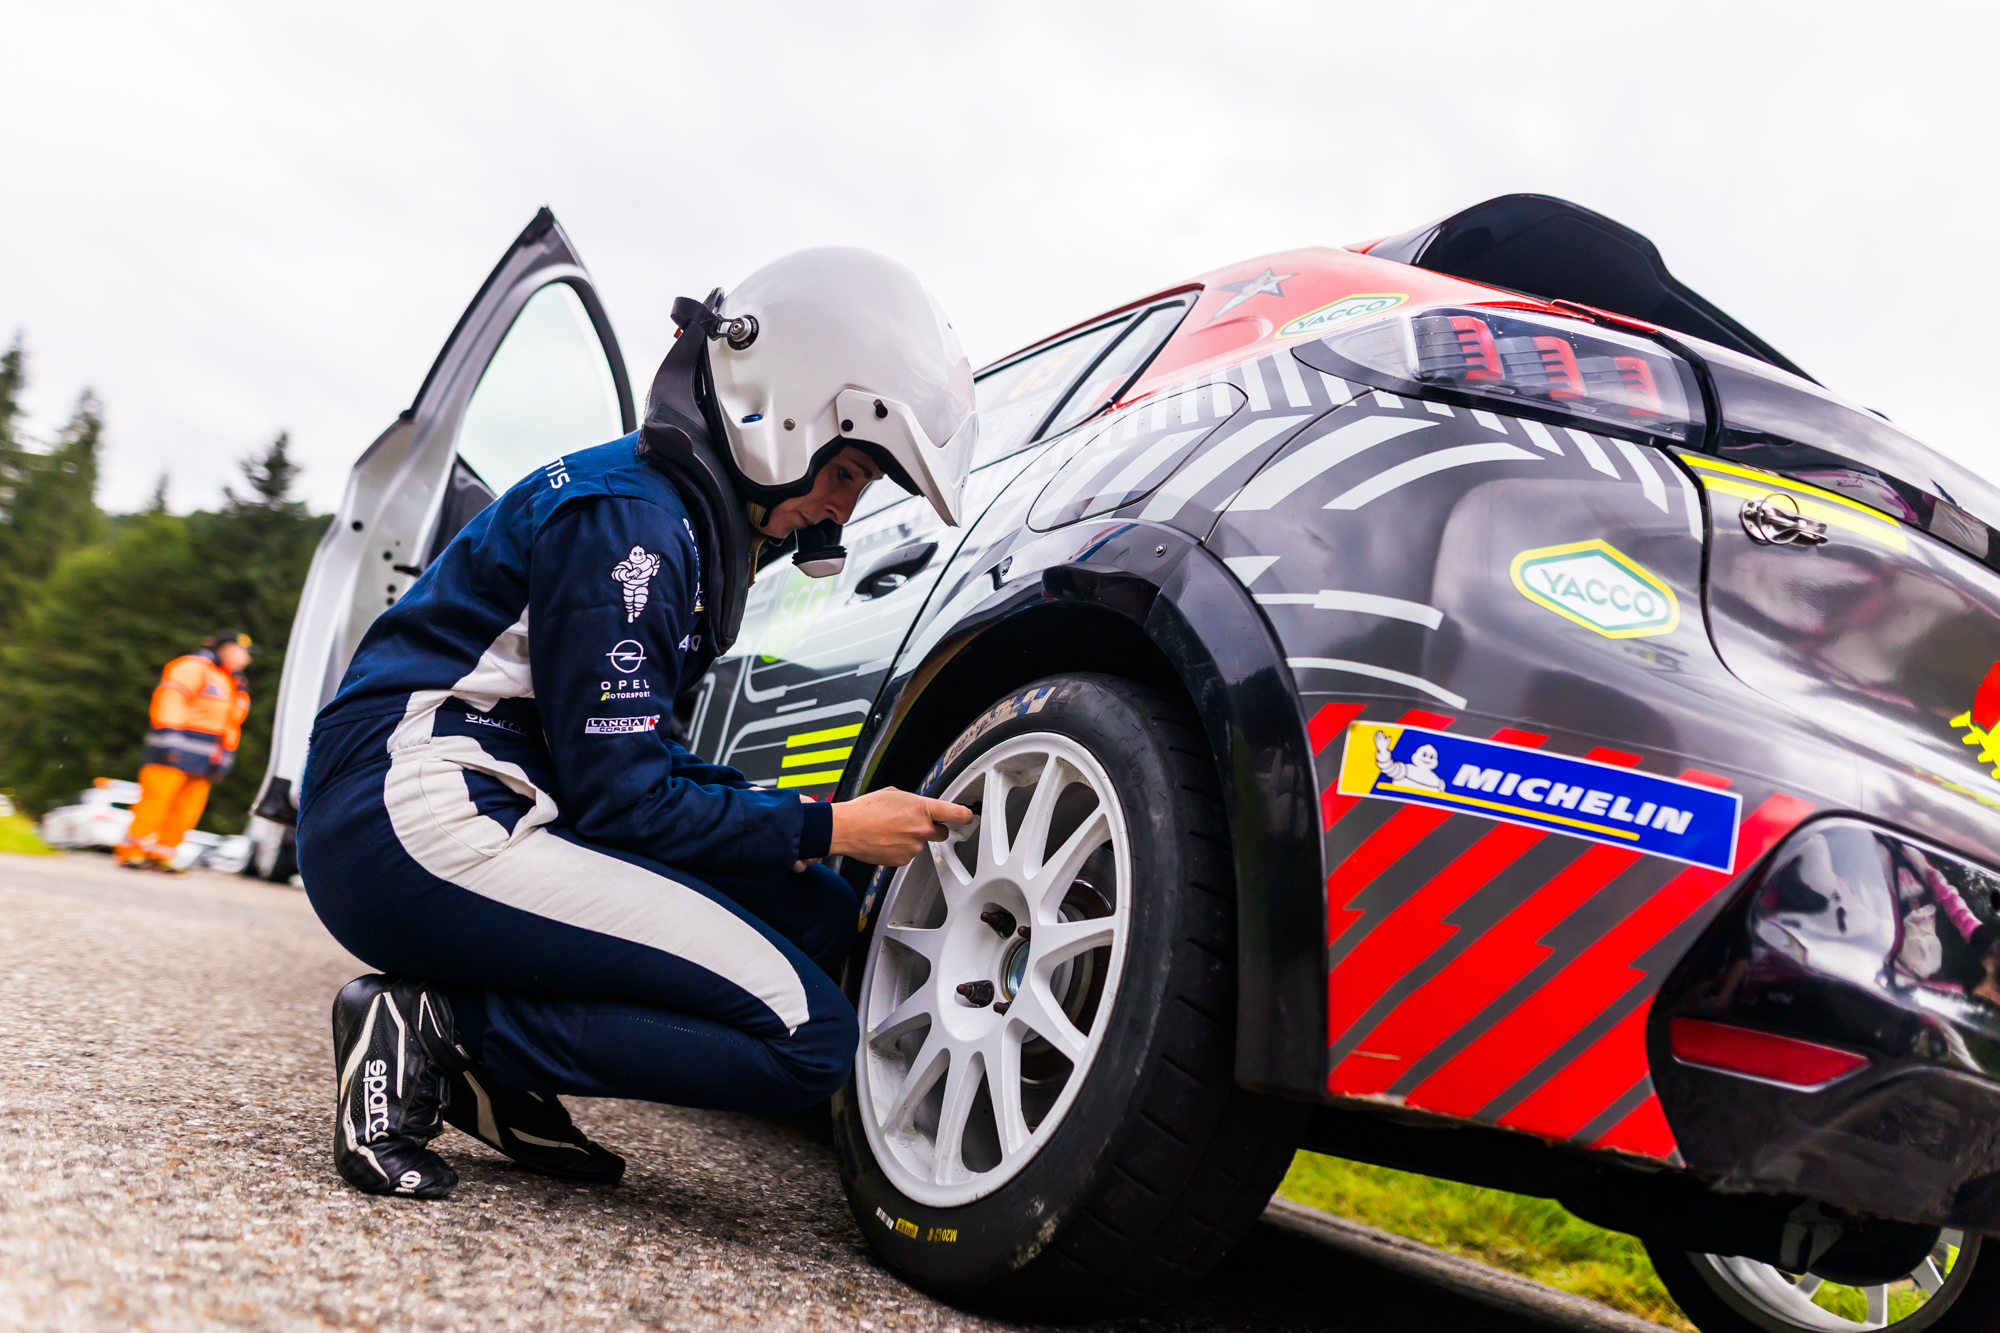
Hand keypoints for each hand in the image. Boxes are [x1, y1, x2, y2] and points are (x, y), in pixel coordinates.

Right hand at [829, 786, 973, 866]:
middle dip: (933, 828)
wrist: (847, 828)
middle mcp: (921, 829)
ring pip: (921, 843)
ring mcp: (913, 847)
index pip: (956, 813)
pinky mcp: (903, 860)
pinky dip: (901, 848)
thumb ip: (914, 802)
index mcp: (922, 809)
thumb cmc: (866, 810)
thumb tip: (919, 808)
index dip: (966, 816)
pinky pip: (908, 853)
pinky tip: (887, 840)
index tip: (969, 817)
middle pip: (942, 833)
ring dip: (911, 838)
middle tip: (915, 823)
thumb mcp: (895, 794)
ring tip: (891, 830)